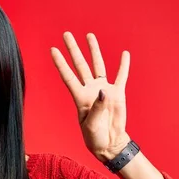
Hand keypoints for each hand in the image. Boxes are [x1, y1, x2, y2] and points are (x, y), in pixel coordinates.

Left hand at [50, 31, 130, 161]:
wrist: (109, 144)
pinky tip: (125, 54)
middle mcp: (90, 90)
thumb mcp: (91, 125)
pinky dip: (123, 65)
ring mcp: (104, 90)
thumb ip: (96, 108)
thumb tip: (103, 90)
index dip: (60, 63)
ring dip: (94, 50)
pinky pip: (121, 76)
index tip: (53, 50)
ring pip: (98, 65)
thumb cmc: (95, 137)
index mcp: (80, 97)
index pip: (68, 76)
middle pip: (80, 65)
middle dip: (73, 49)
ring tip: (89, 36)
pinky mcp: (118, 94)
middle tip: (66, 34)